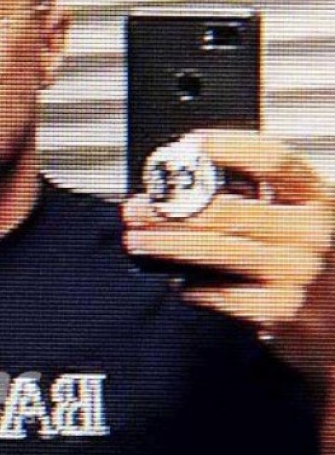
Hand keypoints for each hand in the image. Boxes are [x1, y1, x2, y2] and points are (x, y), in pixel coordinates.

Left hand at [123, 130, 334, 379]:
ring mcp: (295, 273)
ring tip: (137, 241)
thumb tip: (192, 187)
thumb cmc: (322, 268)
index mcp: (320, 199)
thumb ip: (266, 202)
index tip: (192, 142)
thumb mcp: (308, 222)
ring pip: (213, 251)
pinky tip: (179, 282)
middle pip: (226, 210)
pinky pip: (218, 294)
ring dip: (164, 244)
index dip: (231, 146)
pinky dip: (190, 287)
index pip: (275, 160)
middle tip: (137, 208)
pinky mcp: (278, 312)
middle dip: (170, 209)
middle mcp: (311, 233)